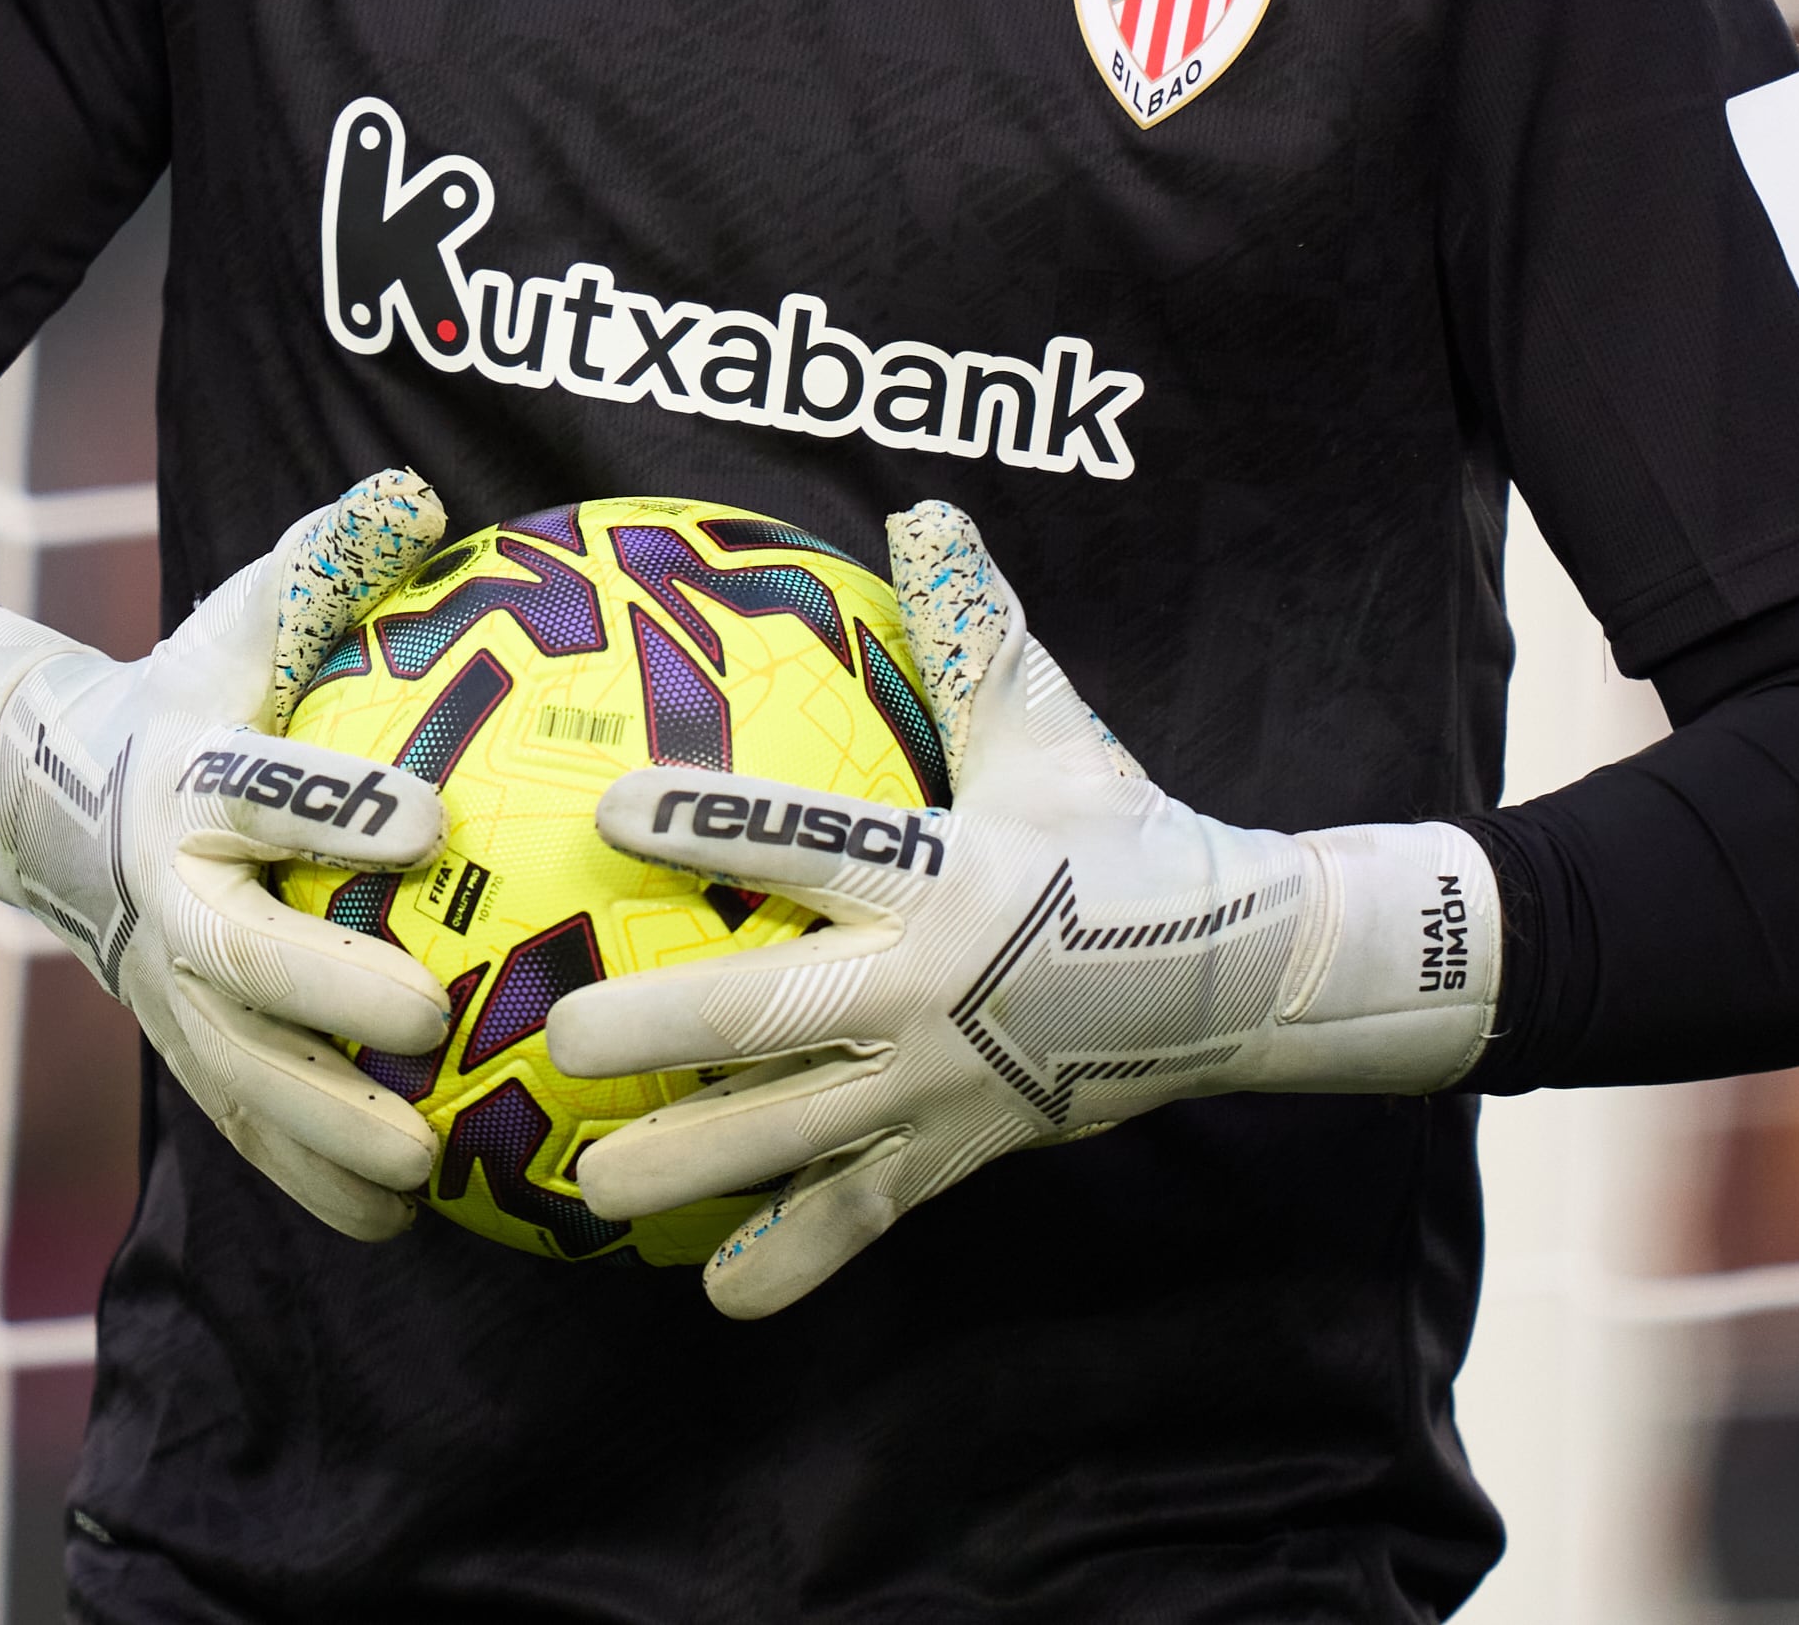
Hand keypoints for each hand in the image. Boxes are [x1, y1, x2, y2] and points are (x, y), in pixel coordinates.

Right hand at [0, 470, 458, 1237]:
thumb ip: (328, 559)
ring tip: (425, 1162)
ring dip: (325, 1122)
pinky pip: (242, 1128)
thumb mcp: (243, 617)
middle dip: (326, 990)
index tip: (435, 821)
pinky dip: (312, 1181)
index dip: (338, 807)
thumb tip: (423, 493)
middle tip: (429, 1018)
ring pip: (235, 1066)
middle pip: (237, 953)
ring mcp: (164, 984)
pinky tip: (405, 1221)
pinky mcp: (180, 1046)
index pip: (262, 790)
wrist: (47, 795)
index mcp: (187, 778)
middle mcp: (167, 891)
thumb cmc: (192, 692)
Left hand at [551, 499, 1495, 1316]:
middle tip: (559, 1034)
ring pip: (798, 1136)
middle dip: (662, 1027)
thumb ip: (975, 631)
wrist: (1240, 974)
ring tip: (589, 1186)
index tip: (609, 807)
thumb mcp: (1052, 730)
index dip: (714, 824)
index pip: (811, 840)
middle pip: (775, 1013)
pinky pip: (865, 1215)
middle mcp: (932, 988)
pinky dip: (795, 1260)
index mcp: (946, 871)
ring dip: (692, 1163)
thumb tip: (921, 506)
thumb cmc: (1121, 833)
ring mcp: (943, 1086)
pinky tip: (716, 1291)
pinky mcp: (961, 1153)